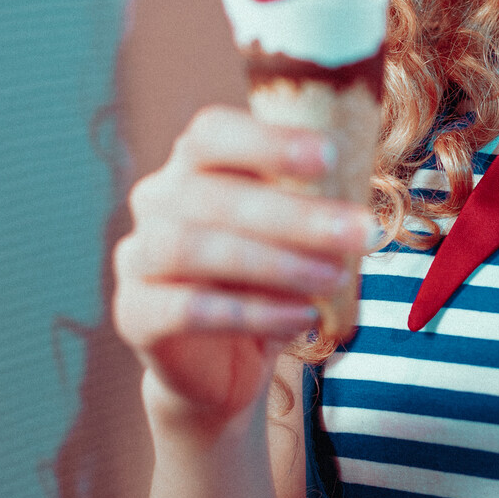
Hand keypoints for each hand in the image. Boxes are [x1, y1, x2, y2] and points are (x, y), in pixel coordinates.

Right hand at [114, 107, 375, 427]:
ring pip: (191, 247)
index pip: (210, 132)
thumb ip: (311, 201)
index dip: (267, 141)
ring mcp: (136, 257)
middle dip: (292, 214)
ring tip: (333, 278)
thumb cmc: (267, 278)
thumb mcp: (292, 232)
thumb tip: (364, 190)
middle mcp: (155, 201)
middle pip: (210, 194)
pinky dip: (252, 312)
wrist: (220, 365)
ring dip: (274, 263)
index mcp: (191, 164)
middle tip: (357, 231)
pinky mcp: (134, 314)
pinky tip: (302, 318)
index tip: (328, 155)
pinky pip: (188, 308)